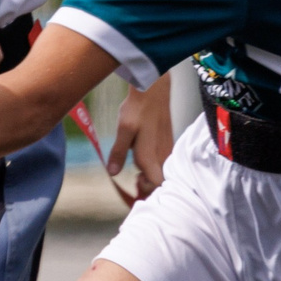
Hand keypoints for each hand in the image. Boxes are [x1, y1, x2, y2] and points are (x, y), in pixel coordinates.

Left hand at [108, 82, 173, 201]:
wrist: (154, 89)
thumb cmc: (138, 109)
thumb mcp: (124, 129)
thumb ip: (118, 152)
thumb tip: (112, 173)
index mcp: (151, 157)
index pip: (155, 186)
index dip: (145, 191)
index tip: (134, 186)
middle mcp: (163, 156)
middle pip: (158, 181)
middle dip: (146, 184)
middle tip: (134, 178)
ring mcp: (167, 149)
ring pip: (160, 171)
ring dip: (149, 173)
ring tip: (137, 166)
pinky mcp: (168, 143)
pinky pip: (162, 160)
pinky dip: (153, 163)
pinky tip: (142, 152)